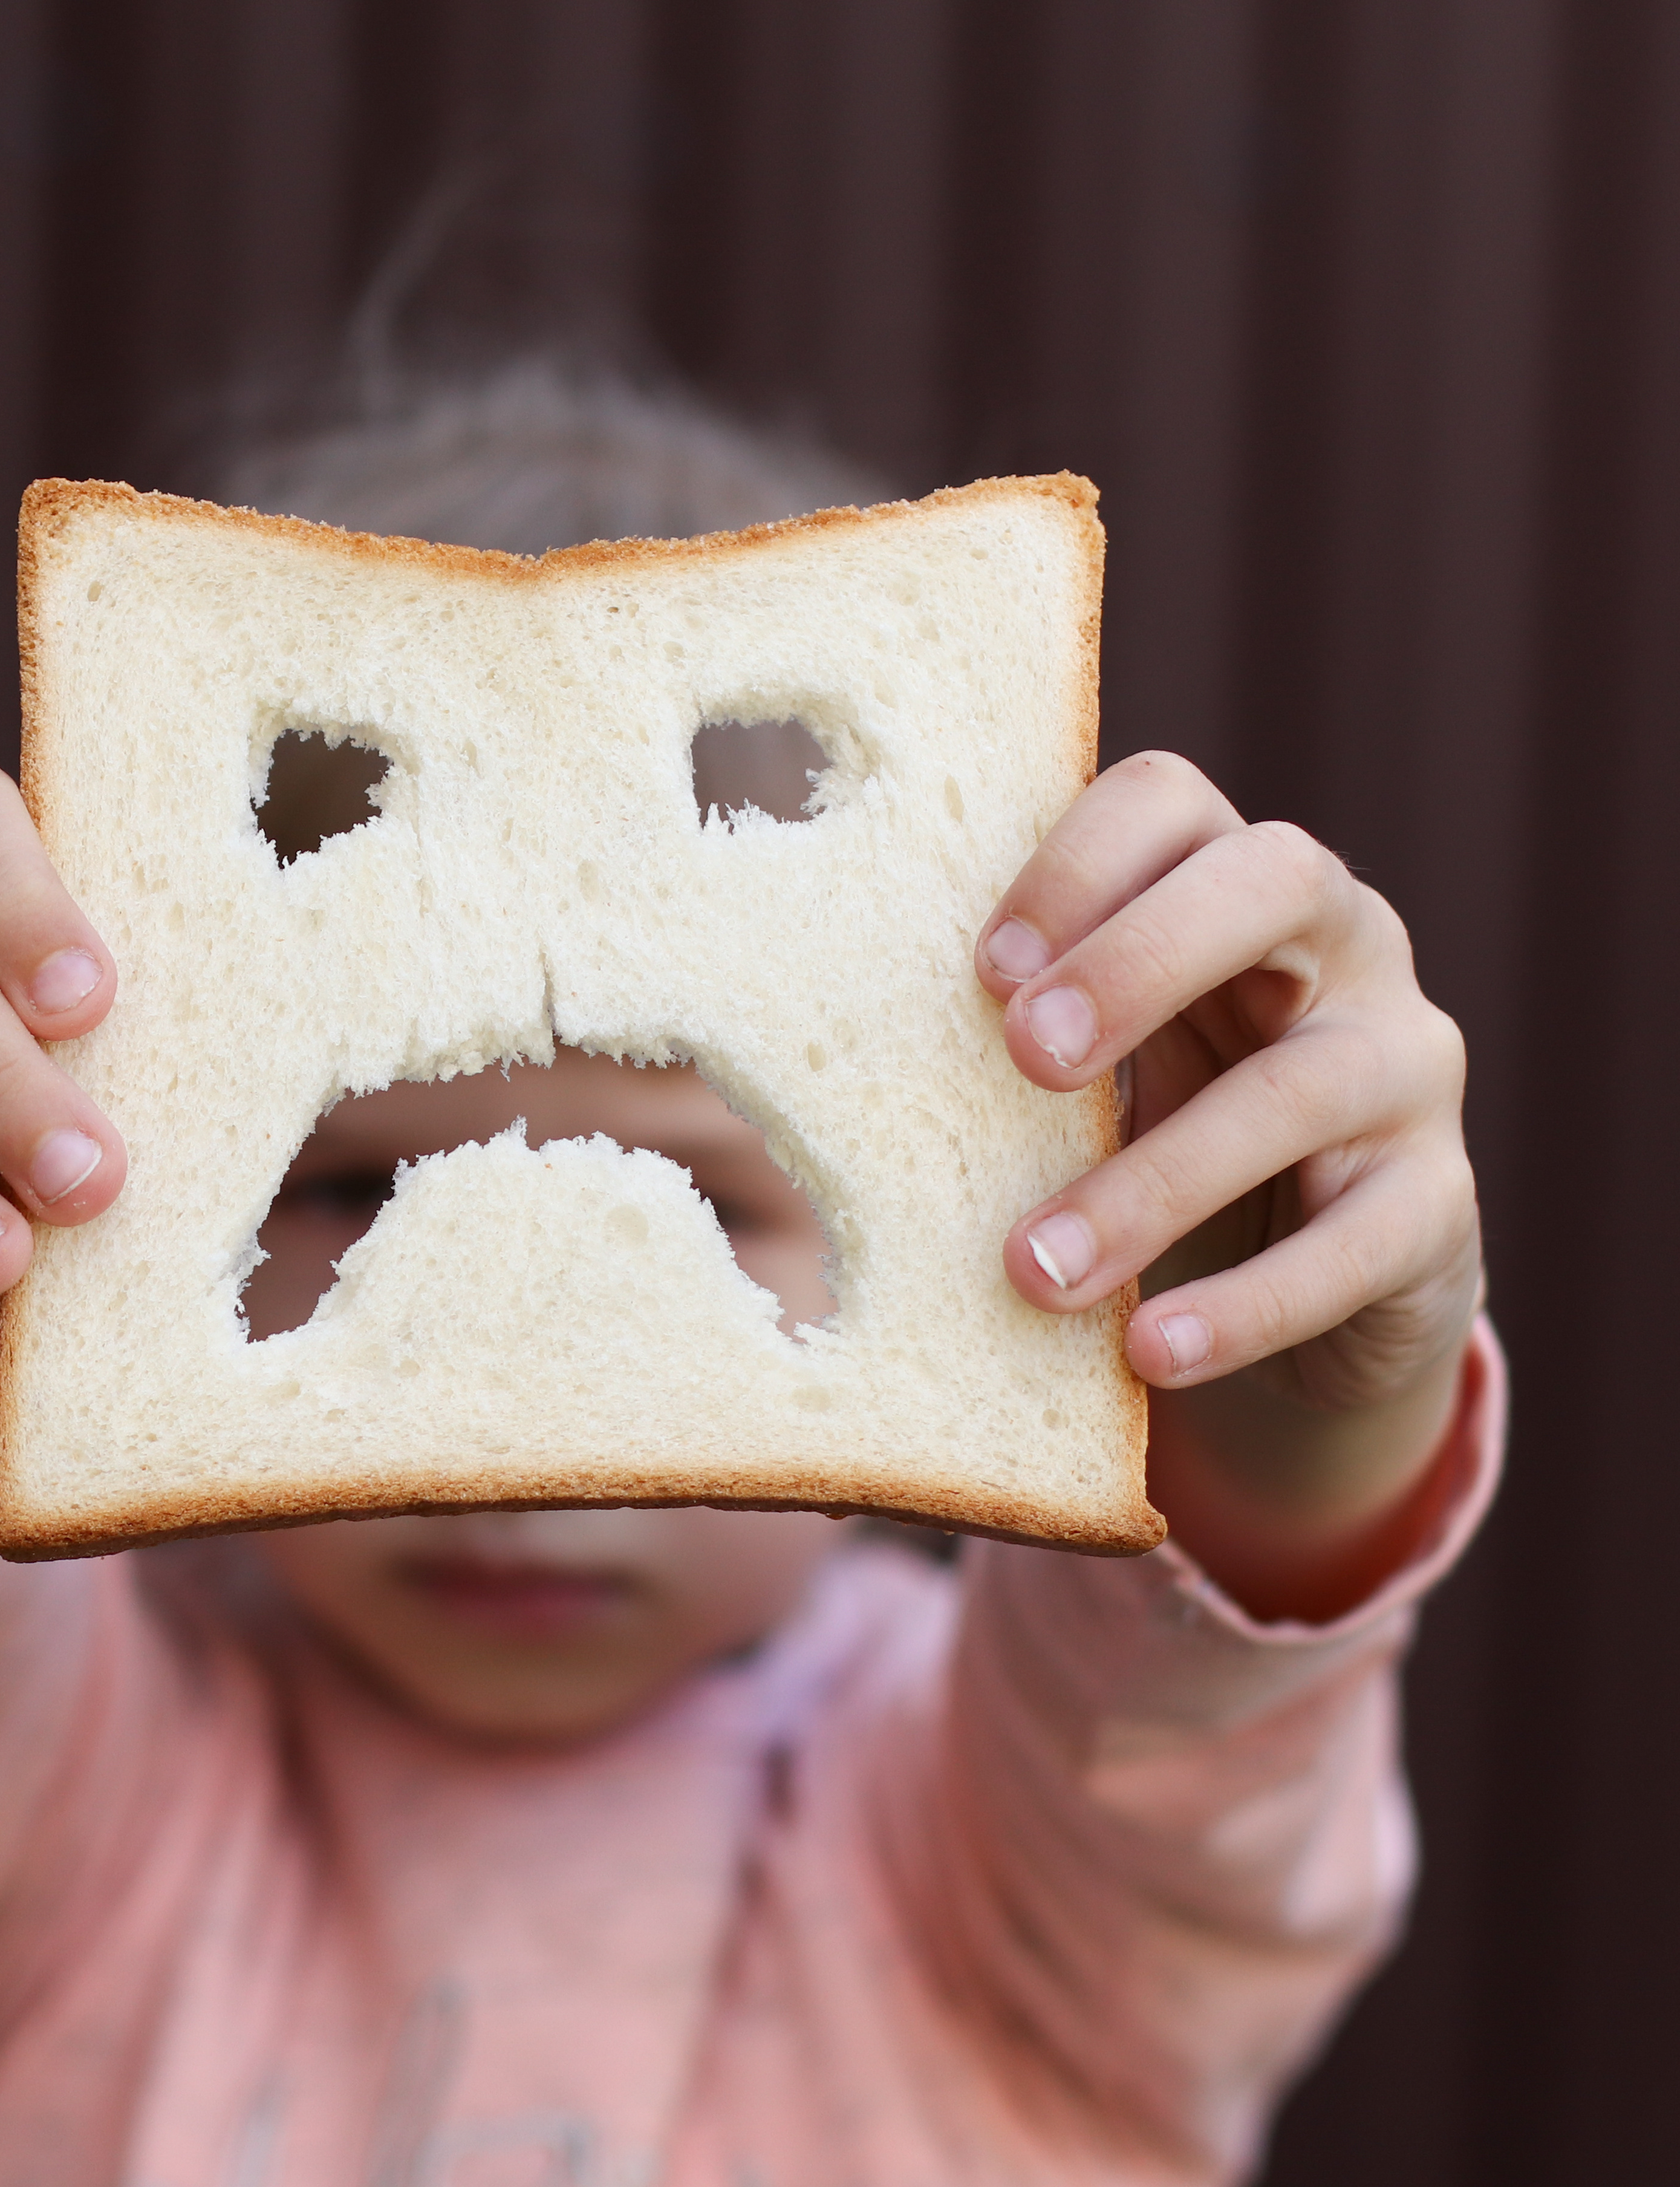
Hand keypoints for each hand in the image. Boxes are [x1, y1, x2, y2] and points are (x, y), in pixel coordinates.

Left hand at [977, 753, 1482, 1607]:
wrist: (1306, 1271)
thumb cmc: (1145, 1128)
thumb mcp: (1077, 1068)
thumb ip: (995, 1035)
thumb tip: (781, 1060)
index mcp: (1226, 884)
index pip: (1172, 802)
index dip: (1078, 863)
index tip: (979, 968)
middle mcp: (1341, 946)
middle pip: (1278, 880)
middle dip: (1142, 959)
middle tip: (1023, 1057)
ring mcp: (1405, 1068)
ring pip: (1306, 1088)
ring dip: (1157, 1182)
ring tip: (1034, 1270)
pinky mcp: (1437, 1207)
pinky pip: (1362, 1245)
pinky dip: (1247, 1304)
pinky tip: (1148, 1352)